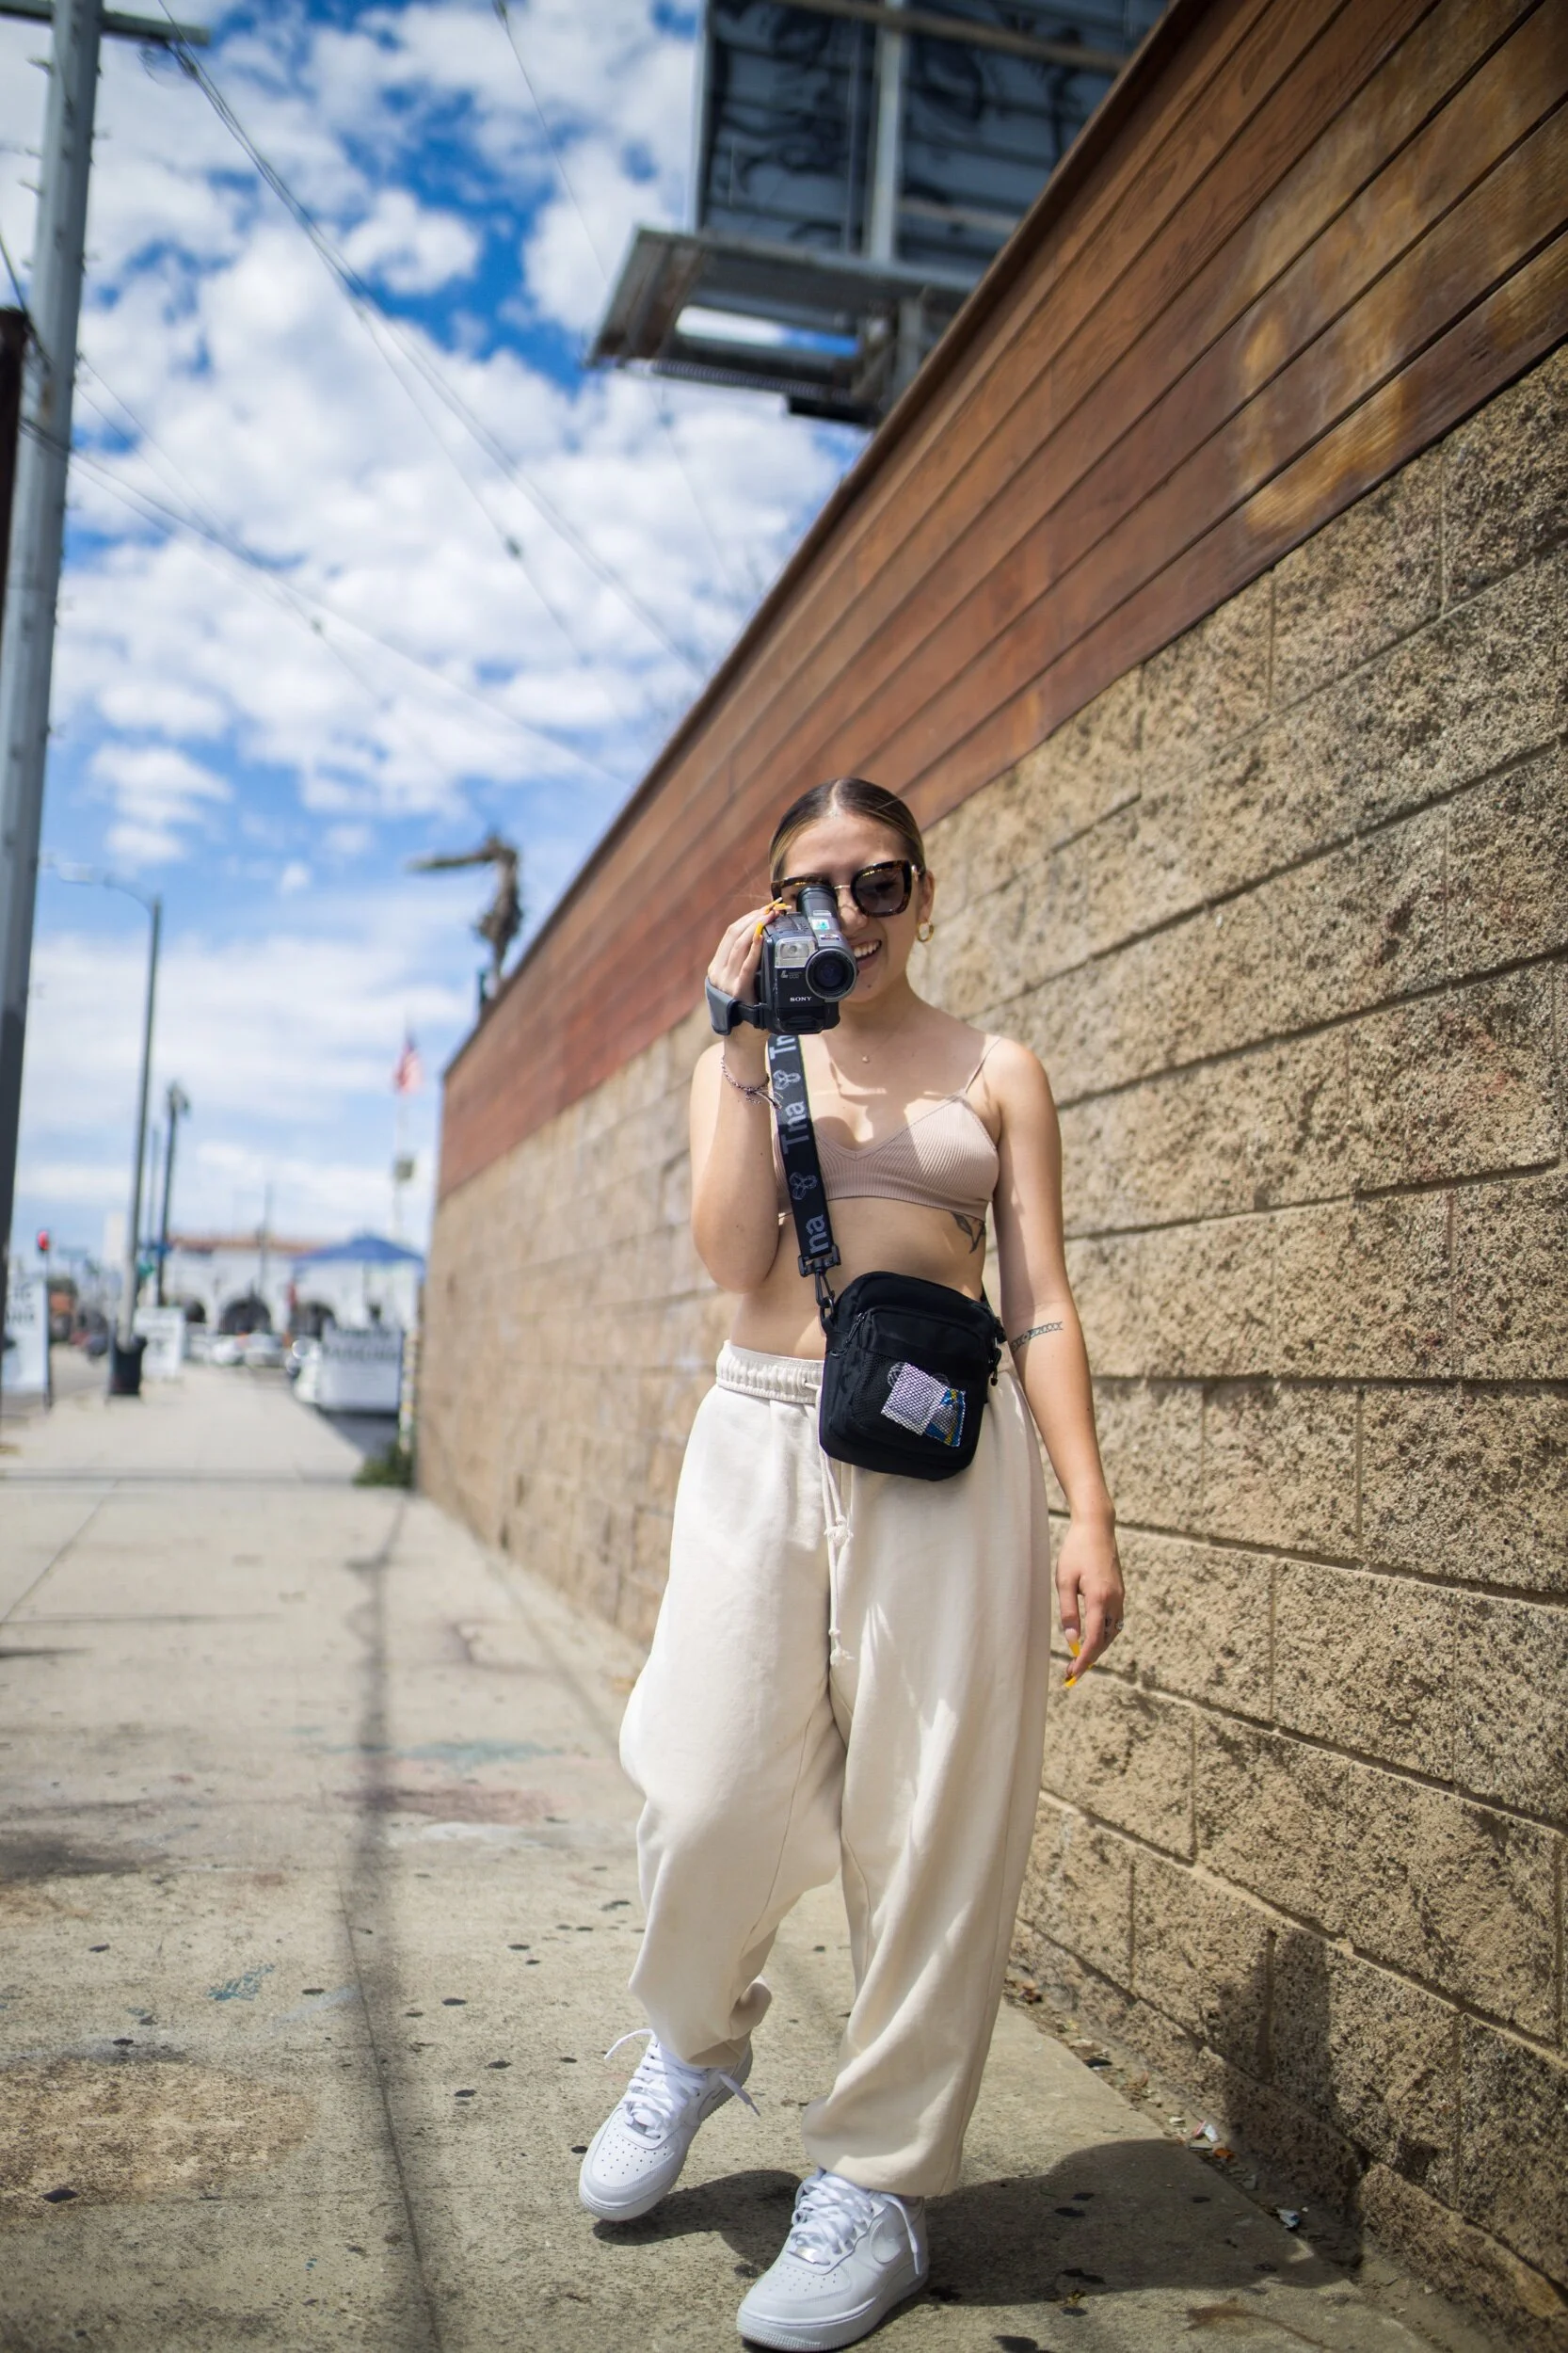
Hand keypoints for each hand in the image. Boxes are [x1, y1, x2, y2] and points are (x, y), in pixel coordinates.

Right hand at [707, 901, 782, 1004]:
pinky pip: (747, 966)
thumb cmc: (748, 1012)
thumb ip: (746, 966)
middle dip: (755, 917)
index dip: (748, 917)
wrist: (742, 1041)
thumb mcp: (741, 984)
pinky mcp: (738, 992)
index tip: (764, 908)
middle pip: (734, 934)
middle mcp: (718, 973)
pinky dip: (755, 949)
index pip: (731, 934)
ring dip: (757, 927)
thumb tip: (766, 941)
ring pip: (739, 945)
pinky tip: (763, 936)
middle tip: (772, 908)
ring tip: (771, 916)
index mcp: (717, 968)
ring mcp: (726, 982)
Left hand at [1056, 1515, 1123, 1687]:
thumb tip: (1072, 1640)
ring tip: (1079, 1659)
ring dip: (1098, 1648)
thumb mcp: (1064, 1580)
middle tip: (1071, 1672)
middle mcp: (1114, 1600)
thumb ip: (1069, 1611)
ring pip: (1112, 1632)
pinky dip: (1104, 1634)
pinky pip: (1114, 1621)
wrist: (1097, 1527)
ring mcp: (1119, 1597)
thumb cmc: (1076, 1550)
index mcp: (1100, 1598)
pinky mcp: (1119, 1592)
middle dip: (1090, 1658)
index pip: (1094, 1639)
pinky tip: (1091, 1638)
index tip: (1073, 1673)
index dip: (1084, 1659)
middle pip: (1106, 1640)